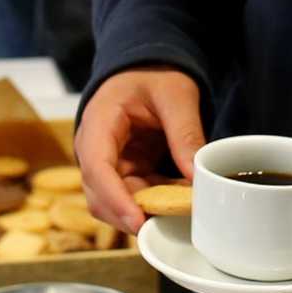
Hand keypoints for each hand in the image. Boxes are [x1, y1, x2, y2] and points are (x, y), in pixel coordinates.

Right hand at [73, 68, 205, 237]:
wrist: (149, 69)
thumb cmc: (156, 75)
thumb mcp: (176, 96)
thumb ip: (185, 133)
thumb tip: (197, 177)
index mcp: (99, 122)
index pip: (97, 168)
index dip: (115, 199)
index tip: (138, 220)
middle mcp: (94, 149)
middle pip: (101, 196)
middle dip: (132, 213)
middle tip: (172, 222)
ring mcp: (108, 164)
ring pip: (117, 203)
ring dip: (148, 209)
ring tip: (184, 206)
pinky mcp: (125, 172)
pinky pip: (136, 196)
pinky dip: (157, 202)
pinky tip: (182, 198)